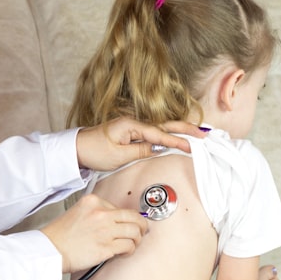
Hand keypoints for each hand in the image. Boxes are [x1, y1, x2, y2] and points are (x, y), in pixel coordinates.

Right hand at [40, 194, 148, 273]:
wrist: (50, 250)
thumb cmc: (61, 235)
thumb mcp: (78, 211)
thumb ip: (96, 212)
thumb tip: (116, 219)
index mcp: (93, 201)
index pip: (120, 207)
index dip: (126, 217)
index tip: (127, 223)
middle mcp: (101, 213)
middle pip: (133, 217)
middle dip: (141, 225)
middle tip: (141, 230)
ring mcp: (105, 230)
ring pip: (135, 231)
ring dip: (137, 239)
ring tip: (133, 242)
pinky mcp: (106, 247)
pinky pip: (129, 246)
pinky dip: (130, 250)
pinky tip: (125, 252)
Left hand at [75, 117, 203, 171]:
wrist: (76, 148)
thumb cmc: (94, 150)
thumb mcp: (118, 155)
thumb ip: (141, 151)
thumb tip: (160, 148)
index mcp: (131, 126)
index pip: (160, 134)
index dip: (177, 141)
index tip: (192, 146)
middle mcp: (134, 123)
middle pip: (165, 126)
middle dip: (185, 129)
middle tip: (204, 134)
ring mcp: (133, 128)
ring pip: (161, 129)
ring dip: (179, 131)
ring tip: (197, 134)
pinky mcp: (130, 134)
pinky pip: (153, 134)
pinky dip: (167, 135)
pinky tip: (176, 138)